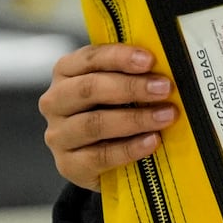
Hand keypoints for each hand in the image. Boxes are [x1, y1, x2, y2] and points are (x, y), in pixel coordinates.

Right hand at [39, 44, 179, 191]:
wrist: (106, 164)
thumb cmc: (115, 114)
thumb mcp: (119, 90)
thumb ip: (133, 75)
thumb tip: (167, 63)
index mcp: (66, 73)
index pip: (90, 58)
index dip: (120, 57)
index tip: (150, 60)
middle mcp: (55, 101)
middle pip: (89, 89)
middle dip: (131, 87)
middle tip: (164, 88)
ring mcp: (59, 135)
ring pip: (94, 123)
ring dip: (135, 119)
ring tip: (166, 116)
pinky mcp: (68, 165)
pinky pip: (100, 156)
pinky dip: (129, 148)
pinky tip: (152, 141)